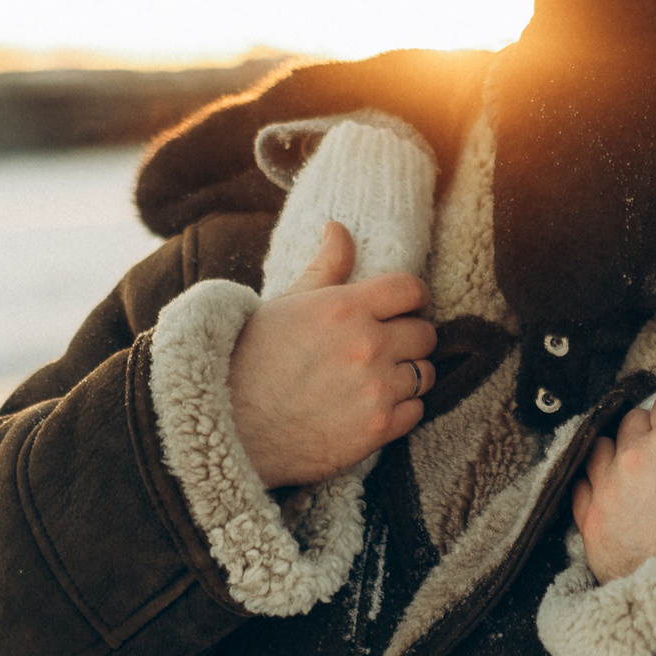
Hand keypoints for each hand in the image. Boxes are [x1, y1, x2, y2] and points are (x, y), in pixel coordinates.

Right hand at [227, 222, 435, 487]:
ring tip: (379, 378)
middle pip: (425, 333)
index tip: (403, 307)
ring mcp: (376, 389)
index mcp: (345, 308)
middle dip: (410, 337)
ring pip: (424, 373)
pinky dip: (402, 409)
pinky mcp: (378, 428)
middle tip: (387, 346)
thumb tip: (338, 227)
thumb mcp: (286, 304)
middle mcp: (368, 346)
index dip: (412, 297)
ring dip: (407, 374)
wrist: (230, 427)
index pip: (411, 289)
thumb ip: (325, 266)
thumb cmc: (252, 361)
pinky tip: (374, 406)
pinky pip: (417, 411)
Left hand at [573, 373, 655, 582]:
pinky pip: (581, 481)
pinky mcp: (590, 519)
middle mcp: (636, 455)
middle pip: (635, 420)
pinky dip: (597, 485)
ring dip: (620, 454)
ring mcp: (608, 487)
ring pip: (603, 446)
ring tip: (644, 479)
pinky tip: (619, 498)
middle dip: (653, 434)